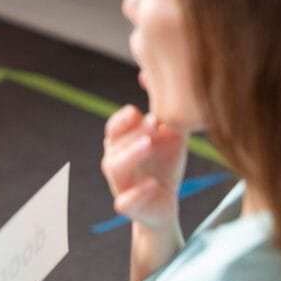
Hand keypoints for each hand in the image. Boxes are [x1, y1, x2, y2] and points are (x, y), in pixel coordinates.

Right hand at [100, 104, 187, 230]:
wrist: (166, 205)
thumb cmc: (163, 165)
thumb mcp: (168, 134)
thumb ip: (161, 108)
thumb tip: (147, 73)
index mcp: (122, 144)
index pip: (114, 128)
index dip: (123, 119)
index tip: (137, 110)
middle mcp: (116, 162)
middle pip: (113, 145)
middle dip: (131, 133)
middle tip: (153, 122)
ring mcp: (120, 185)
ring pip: (114, 168)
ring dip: (130, 154)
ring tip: (149, 143)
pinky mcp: (129, 207)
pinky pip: (125, 202)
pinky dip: (137, 193)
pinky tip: (153, 183)